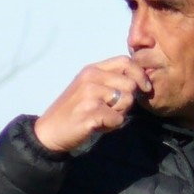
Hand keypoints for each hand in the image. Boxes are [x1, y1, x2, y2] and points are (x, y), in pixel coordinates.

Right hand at [33, 56, 151, 152]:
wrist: (49, 131)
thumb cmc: (73, 111)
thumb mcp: (88, 88)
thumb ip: (109, 81)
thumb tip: (139, 81)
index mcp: (92, 69)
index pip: (125, 61)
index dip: (140, 74)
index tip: (145, 88)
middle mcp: (91, 77)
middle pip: (130, 84)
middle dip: (128, 101)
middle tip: (112, 111)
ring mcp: (90, 94)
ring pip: (127, 101)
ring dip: (120, 113)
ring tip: (103, 117)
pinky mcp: (91, 112)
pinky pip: (118, 119)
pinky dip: (112, 126)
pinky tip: (97, 125)